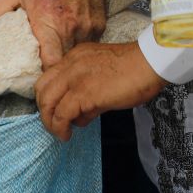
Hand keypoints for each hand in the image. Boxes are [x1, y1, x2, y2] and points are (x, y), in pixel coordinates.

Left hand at [0, 0, 106, 67]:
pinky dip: (78, 43)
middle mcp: (70, 27)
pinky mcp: (100, 24)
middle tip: (42, 66)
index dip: (43, 74)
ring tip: (55, 50)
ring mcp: (88, 27)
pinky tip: (69, 33)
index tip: (34, 74)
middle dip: (53, 68)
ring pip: (76, 55)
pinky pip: (87, 43)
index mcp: (47, 21)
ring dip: (66, 56)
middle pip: (63, 64)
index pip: (50, 64)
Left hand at [36, 43, 165, 141]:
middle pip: (42, 89)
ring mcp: (75, 78)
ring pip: (47, 102)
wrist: (150, 63)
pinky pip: (62, 114)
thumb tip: (83, 113)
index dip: (49, 97)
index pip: (49, 77)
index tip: (56, 111)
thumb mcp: (104, 73)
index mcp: (75, 57)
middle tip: (56, 124)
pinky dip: (60, 127)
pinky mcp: (84, 93)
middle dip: (45, 110)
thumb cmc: (135, 69)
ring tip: (61, 133)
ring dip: (50, 122)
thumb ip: (89, 89)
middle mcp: (70, 64)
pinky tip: (67, 135)